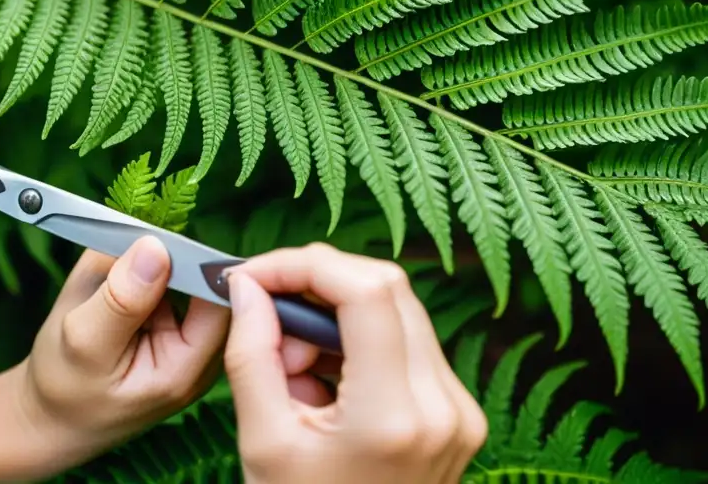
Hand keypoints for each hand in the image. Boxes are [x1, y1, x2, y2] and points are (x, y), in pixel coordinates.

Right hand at [14, 236, 230, 471]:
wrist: (53, 416)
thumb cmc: (64, 386)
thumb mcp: (83, 340)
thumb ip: (122, 297)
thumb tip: (156, 247)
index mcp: (189, 367)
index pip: (219, 301)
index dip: (197, 264)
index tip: (159, 239)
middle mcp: (203, 354)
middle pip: (208, 284)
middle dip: (170, 259)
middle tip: (124, 254)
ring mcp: (191, 338)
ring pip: (187, 276)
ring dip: (151, 265)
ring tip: (110, 279)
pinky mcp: (174, 323)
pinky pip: (168, 281)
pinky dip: (141, 272)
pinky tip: (112, 285)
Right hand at [224, 243, 487, 483]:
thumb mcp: (264, 442)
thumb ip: (252, 353)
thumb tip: (248, 287)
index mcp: (393, 417)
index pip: (366, 290)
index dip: (306, 265)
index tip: (258, 275)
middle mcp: (442, 406)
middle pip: (386, 288)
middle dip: (318, 286)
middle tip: (270, 320)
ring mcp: (459, 410)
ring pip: (398, 309)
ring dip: (337, 315)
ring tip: (295, 367)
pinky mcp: (459, 412)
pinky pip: (408, 342)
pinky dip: (360, 341)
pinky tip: (325, 381)